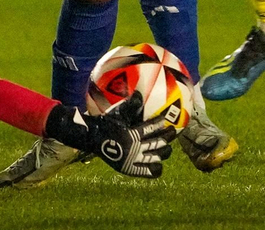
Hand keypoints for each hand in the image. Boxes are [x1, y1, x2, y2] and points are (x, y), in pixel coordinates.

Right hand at [45, 93, 174, 179]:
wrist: (92, 138)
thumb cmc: (106, 123)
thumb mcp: (118, 113)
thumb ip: (130, 105)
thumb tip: (139, 92)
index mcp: (132, 135)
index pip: (151, 128)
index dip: (160, 123)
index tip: (164, 120)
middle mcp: (134, 149)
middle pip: (157, 143)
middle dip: (167, 136)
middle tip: (172, 131)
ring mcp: (133, 161)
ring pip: (155, 157)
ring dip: (164, 151)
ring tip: (168, 147)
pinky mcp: (130, 169)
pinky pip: (147, 172)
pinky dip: (155, 169)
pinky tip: (159, 165)